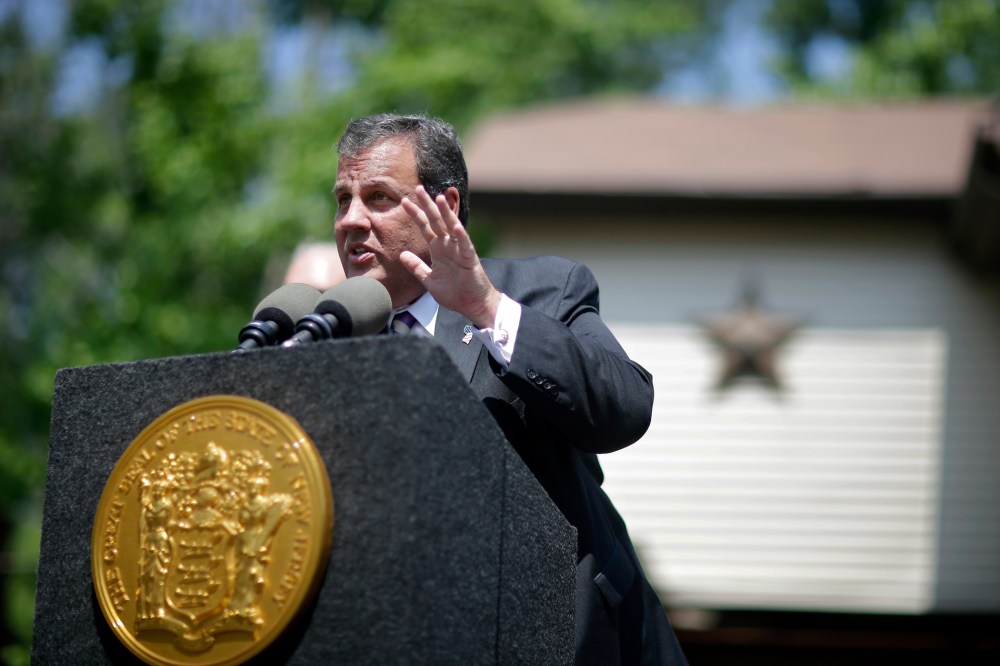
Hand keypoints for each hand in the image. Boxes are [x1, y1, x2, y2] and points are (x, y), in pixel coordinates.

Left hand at [399, 186, 500, 327]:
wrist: (473, 305)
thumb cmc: (455, 293)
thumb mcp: (429, 280)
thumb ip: (416, 267)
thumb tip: (402, 254)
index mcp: (438, 249)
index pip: (425, 227)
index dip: (415, 214)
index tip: (404, 201)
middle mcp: (448, 245)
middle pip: (436, 221)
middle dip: (427, 205)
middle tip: (418, 188)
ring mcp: (460, 250)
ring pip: (452, 227)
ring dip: (445, 213)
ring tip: (438, 198)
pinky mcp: (470, 259)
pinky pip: (465, 245)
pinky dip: (461, 235)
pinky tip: (456, 226)